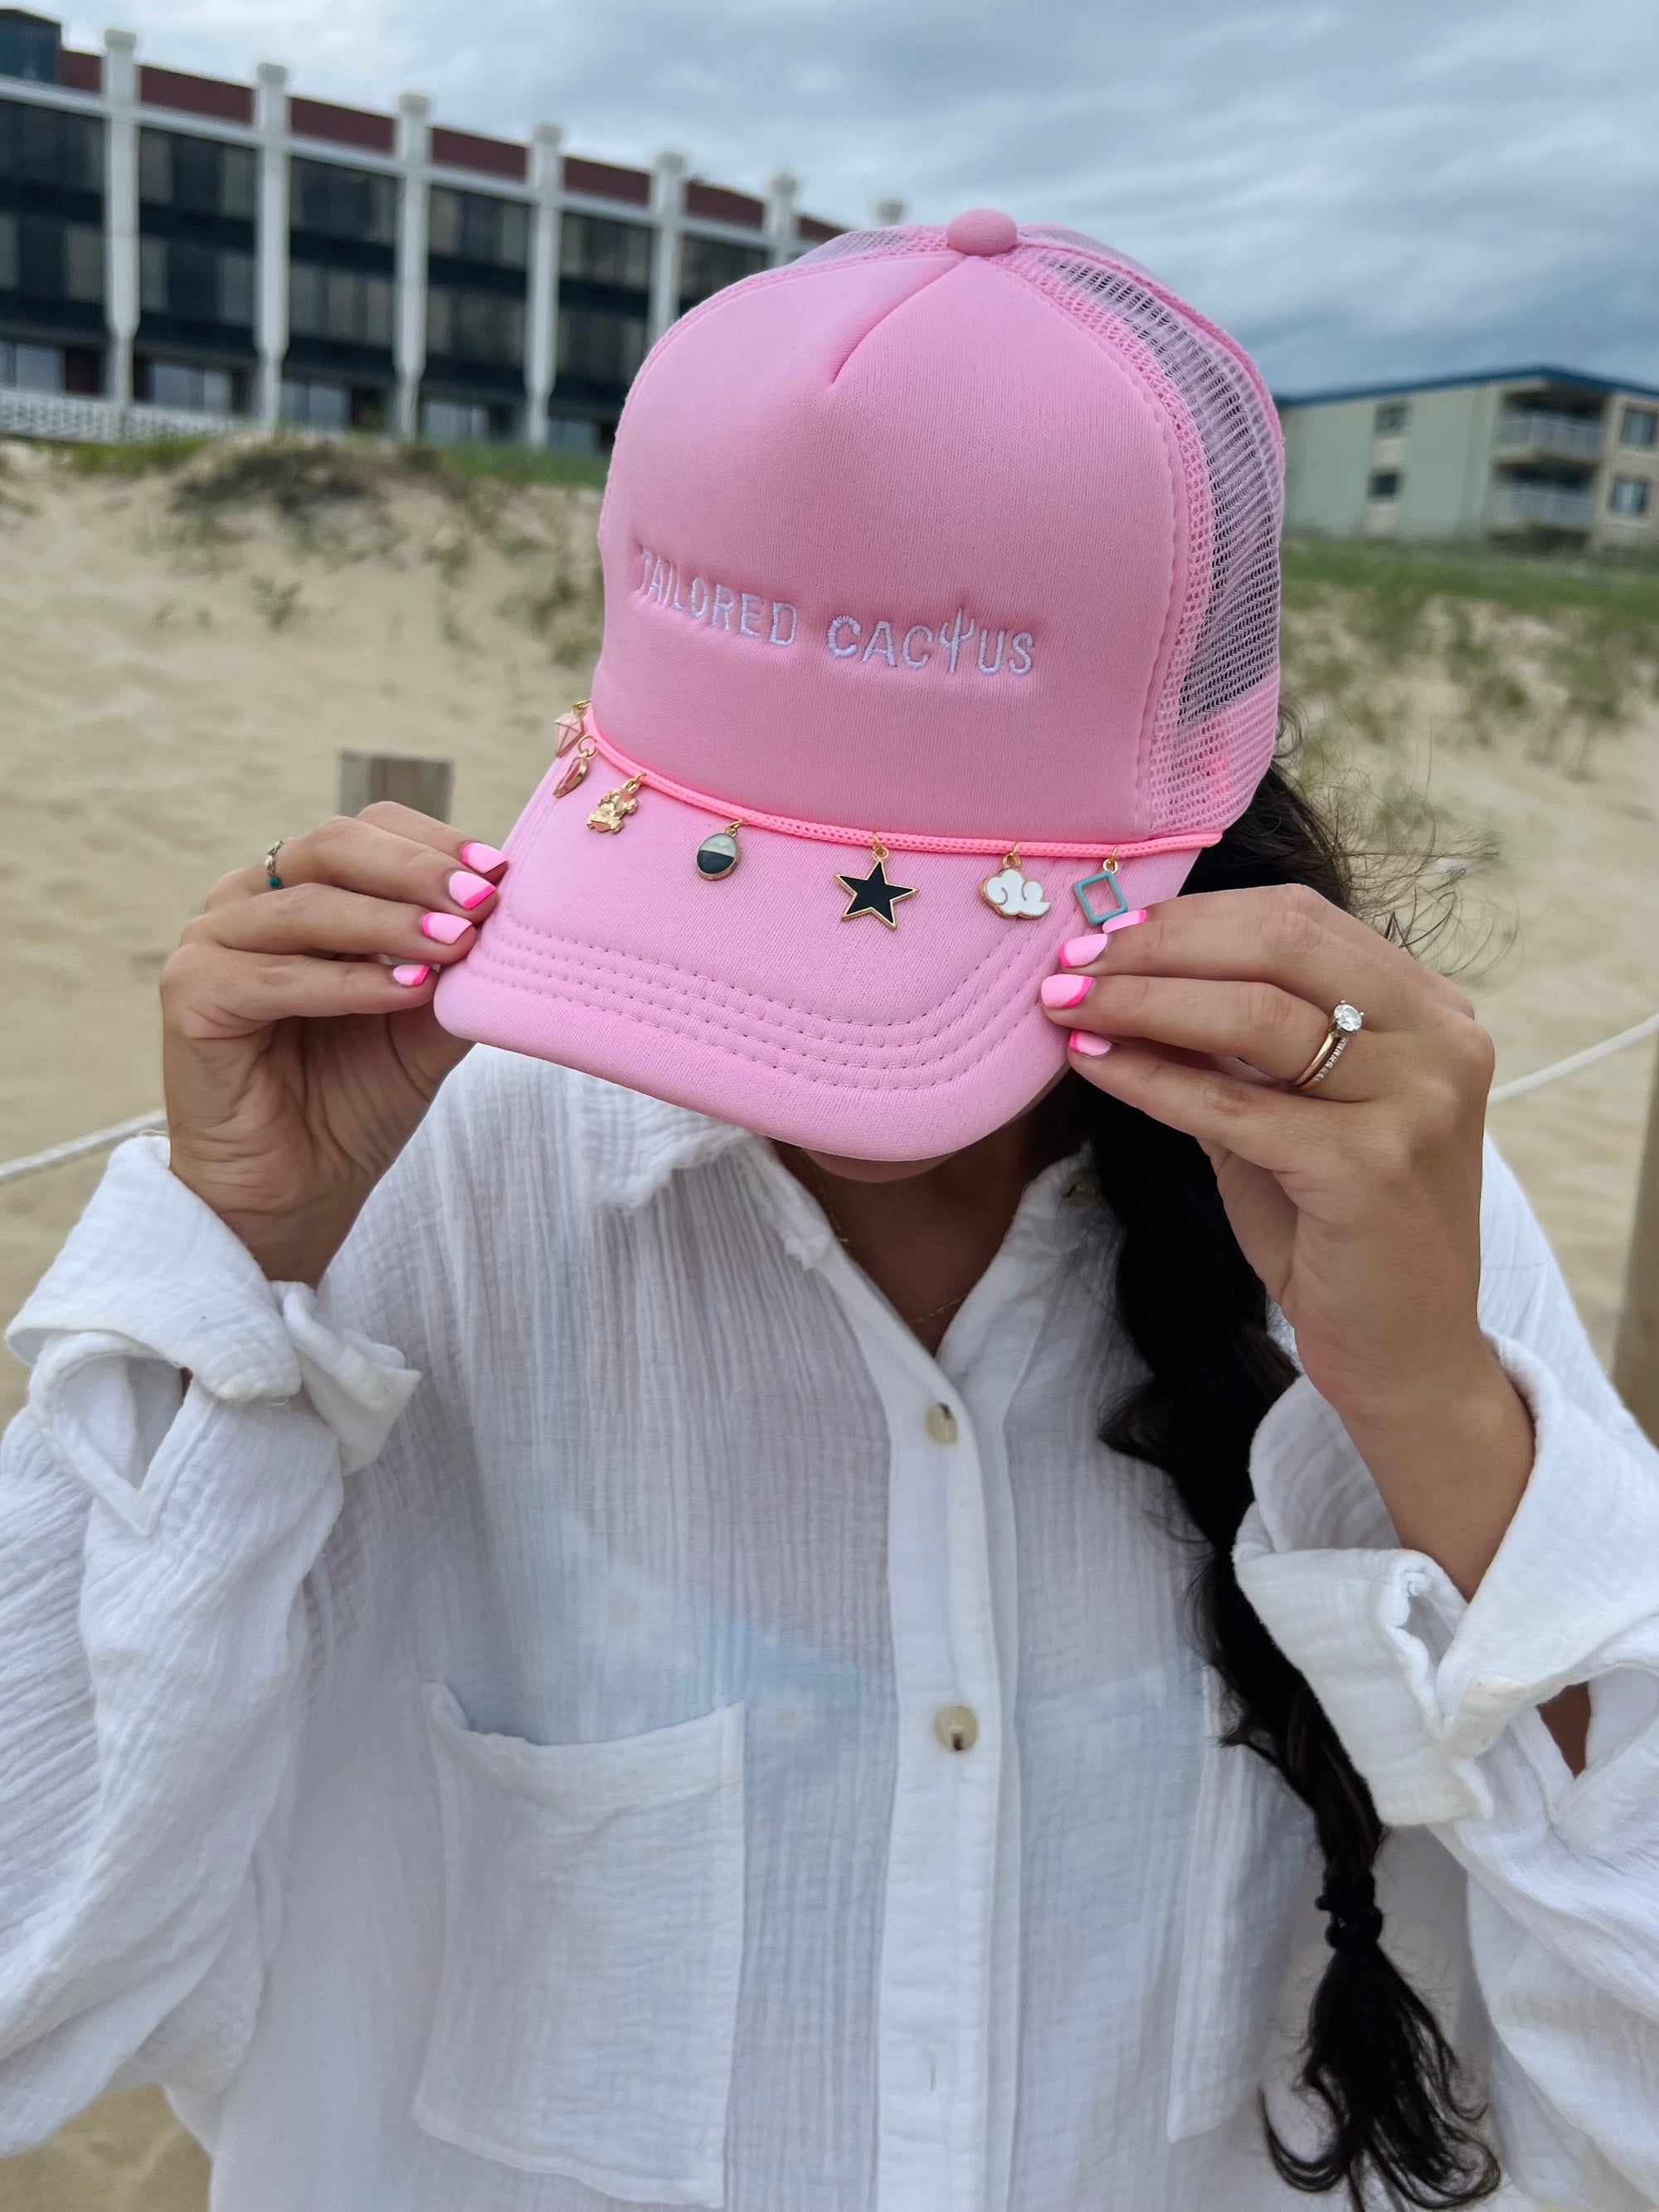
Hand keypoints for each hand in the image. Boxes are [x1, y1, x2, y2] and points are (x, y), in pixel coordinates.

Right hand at [162, 806, 506, 1285]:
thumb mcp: (426, 1023)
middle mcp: (250, 900)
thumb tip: (516, 915)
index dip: (433, 843)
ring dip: (390, 923)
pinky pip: (274, 976)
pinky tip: (406, 991)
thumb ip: (457, 967)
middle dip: (416, 871)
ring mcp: (212, 941)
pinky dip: (347, 982)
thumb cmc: (357, 1098)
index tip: (500, 871)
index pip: (367, 831)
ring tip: (456, 945)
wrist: (298, 1190)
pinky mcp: (190, 993)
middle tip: (482, 899)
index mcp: (303, 889)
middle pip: (332, 847)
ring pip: (306, 908)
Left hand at [1041, 884, 1533, 1595]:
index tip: (1103, 932)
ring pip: (1255, 1015)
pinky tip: (1094, 1064)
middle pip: (1280, 945)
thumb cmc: (1337, 1229)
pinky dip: (1152, 1078)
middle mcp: (1439, 1040)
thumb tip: (1116, 975)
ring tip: (1064, 1005)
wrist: (1402, 1353)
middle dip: (1159, 947)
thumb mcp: (1286, 1114)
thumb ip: (1228, 1046)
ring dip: (1143, 1001)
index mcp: (1428, 1009)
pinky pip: (1234, 1104)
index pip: (1298, 919)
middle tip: (1070, 965)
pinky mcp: (1369, 1169)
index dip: (1191, 918)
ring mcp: (1414, 1103)